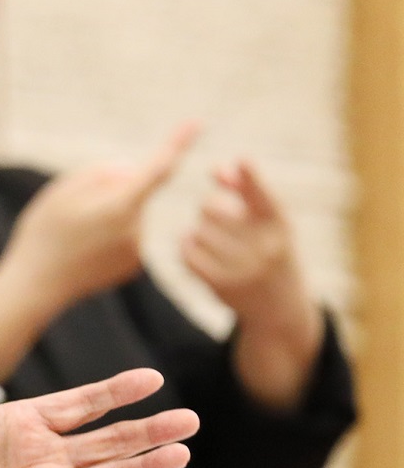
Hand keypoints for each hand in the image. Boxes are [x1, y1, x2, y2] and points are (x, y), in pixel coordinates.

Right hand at [0, 122, 196, 311]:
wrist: (36, 285)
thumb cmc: (44, 233)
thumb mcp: (60, 190)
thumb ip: (100, 173)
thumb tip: (131, 172)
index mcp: (120, 206)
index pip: (158, 168)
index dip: (178, 144)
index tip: (197, 123)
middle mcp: (136, 228)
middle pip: (132, 192)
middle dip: (109, 192)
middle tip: (71, 212)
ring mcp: (136, 250)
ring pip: (128, 214)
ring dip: (107, 215)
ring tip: (74, 234)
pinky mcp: (132, 265)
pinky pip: (125, 235)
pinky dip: (108, 235)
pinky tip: (84, 250)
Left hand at [181, 160, 323, 411]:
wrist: (280, 307)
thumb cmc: (271, 249)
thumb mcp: (269, 222)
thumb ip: (246, 190)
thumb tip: (218, 169)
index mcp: (280, 226)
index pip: (264, 198)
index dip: (251, 179)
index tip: (242, 160)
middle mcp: (265, 247)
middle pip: (211, 210)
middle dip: (210, 209)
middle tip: (220, 218)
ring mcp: (244, 269)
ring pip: (197, 232)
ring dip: (200, 232)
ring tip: (216, 240)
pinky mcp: (222, 286)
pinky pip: (187, 254)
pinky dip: (187, 247)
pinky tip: (197, 249)